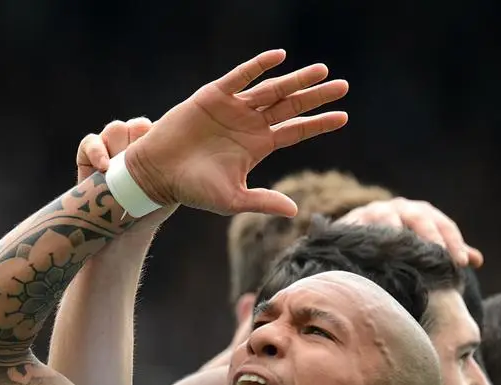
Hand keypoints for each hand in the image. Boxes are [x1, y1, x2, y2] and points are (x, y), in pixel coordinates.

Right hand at [77, 117, 176, 226]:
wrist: (120, 235)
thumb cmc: (147, 216)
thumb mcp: (170, 194)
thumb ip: (178, 175)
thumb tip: (194, 166)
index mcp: (155, 150)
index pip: (159, 129)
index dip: (160, 138)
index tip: (162, 155)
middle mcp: (132, 146)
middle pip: (137, 126)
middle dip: (139, 141)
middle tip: (141, 162)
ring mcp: (110, 149)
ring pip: (116, 130)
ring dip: (119, 146)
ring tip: (123, 169)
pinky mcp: (89, 157)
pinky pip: (90, 142)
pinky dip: (96, 151)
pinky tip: (104, 167)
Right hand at [125, 50, 347, 216]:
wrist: (157, 173)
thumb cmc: (193, 190)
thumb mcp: (232, 199)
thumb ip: (263, 201)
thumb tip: (296, 211)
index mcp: (258, 146)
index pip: (295, 131)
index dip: (319, 124)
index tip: (343, 117)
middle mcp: (250, 123)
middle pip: (290, 106)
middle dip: (316, 96)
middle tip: (343, 86)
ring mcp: (233, 108)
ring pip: (271, 89)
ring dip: (296, 80)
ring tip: (321, 71)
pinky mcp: (214, 95)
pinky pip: (240, 77)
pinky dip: (258, 66)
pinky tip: (278, 57)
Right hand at [337, 198, 483, 267]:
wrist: (360, 228)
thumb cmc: (399, 239)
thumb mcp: (424, 242)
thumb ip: (448, 250)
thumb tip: (477, 260)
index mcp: (423, 212)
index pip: (444, 225)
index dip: (454, 243)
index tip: (462, 264)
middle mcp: (402, 207)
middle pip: (420, 219)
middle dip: (431, 238)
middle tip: (441, 259)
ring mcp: (377, 211)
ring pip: (391, 221)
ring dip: (398, 236)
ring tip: (407, 256)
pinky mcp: (355, 220)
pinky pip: (364, 229)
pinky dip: (370, 239)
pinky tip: (375, 256)